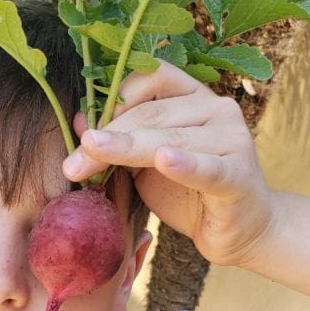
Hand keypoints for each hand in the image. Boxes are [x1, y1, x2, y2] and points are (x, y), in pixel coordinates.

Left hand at [62, 62, 274, 268]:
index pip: (149, 80)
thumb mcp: (145, 165)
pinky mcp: (238, 175)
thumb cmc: (189, 193)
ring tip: (90, 159)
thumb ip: (119, 142)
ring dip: (125, 151)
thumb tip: (78, 121)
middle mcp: (216, 108)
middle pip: (151, 114)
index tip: (83, 132)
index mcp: (193, 97)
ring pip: (170, 139)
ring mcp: (231, 138)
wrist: (237, 230)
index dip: (112, 101)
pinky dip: (185, 164)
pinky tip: (164, 160)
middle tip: (71, 164)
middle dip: (107, 138)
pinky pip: (206, 167)